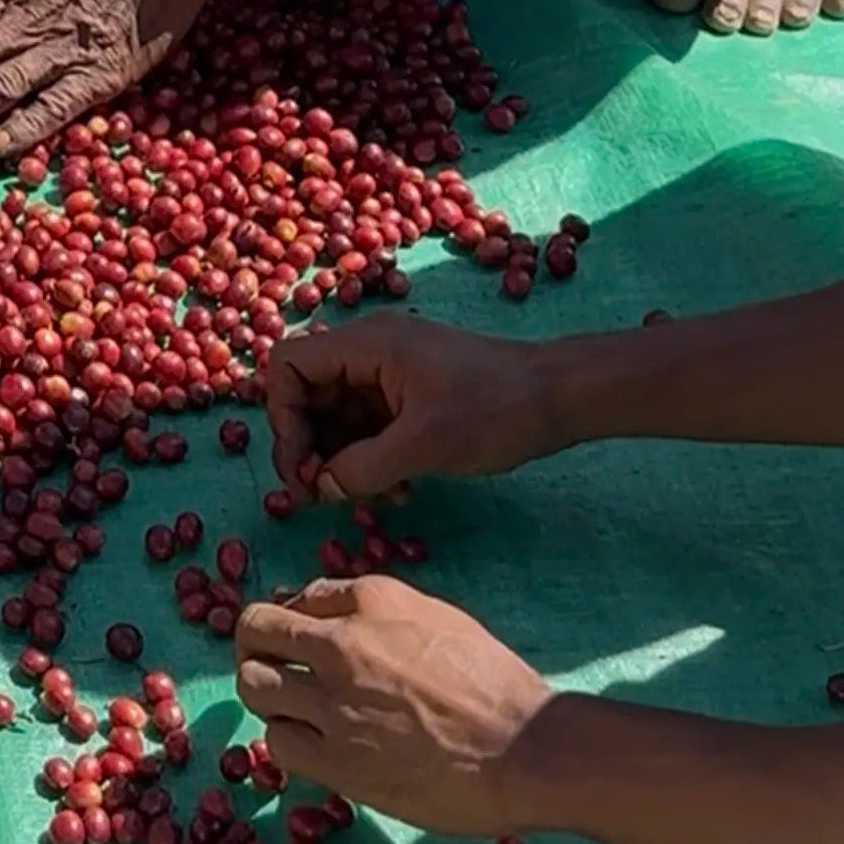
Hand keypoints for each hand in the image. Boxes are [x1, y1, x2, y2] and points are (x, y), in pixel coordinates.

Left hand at [233, 577, 553, 838]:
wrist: (528, 749)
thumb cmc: (496, 684)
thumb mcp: (438, 618)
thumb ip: (377, 609)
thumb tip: (319, 613)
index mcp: (372, 600)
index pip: (295, 597)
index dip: (291, 621)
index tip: (297, 642)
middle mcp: (342, 645)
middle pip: (255, 631)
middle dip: (256, 647)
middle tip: (273, 668)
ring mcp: (335, 704)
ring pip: (254, 686)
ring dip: (267, 695)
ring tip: (290, 709)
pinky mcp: (339, 762)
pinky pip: (278, 743)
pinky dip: (286, 741)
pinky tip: (312, 746)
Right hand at [266, 315, 564, 501]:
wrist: (561, 398)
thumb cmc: (494, 410)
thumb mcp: (424, 445)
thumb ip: (362, 468)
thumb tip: (319, 488)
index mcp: (365, 344)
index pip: (289, 366)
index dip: (282, 417)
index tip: (302, 467)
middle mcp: (369, 350)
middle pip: (308, 392)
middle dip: (308, 444)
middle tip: (318, 495)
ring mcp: (389, 371)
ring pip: (336, 412)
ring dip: (339, 457)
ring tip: (358, 498)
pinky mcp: (409, 393)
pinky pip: (367, 423)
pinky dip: (367, 456)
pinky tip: (393, 491)